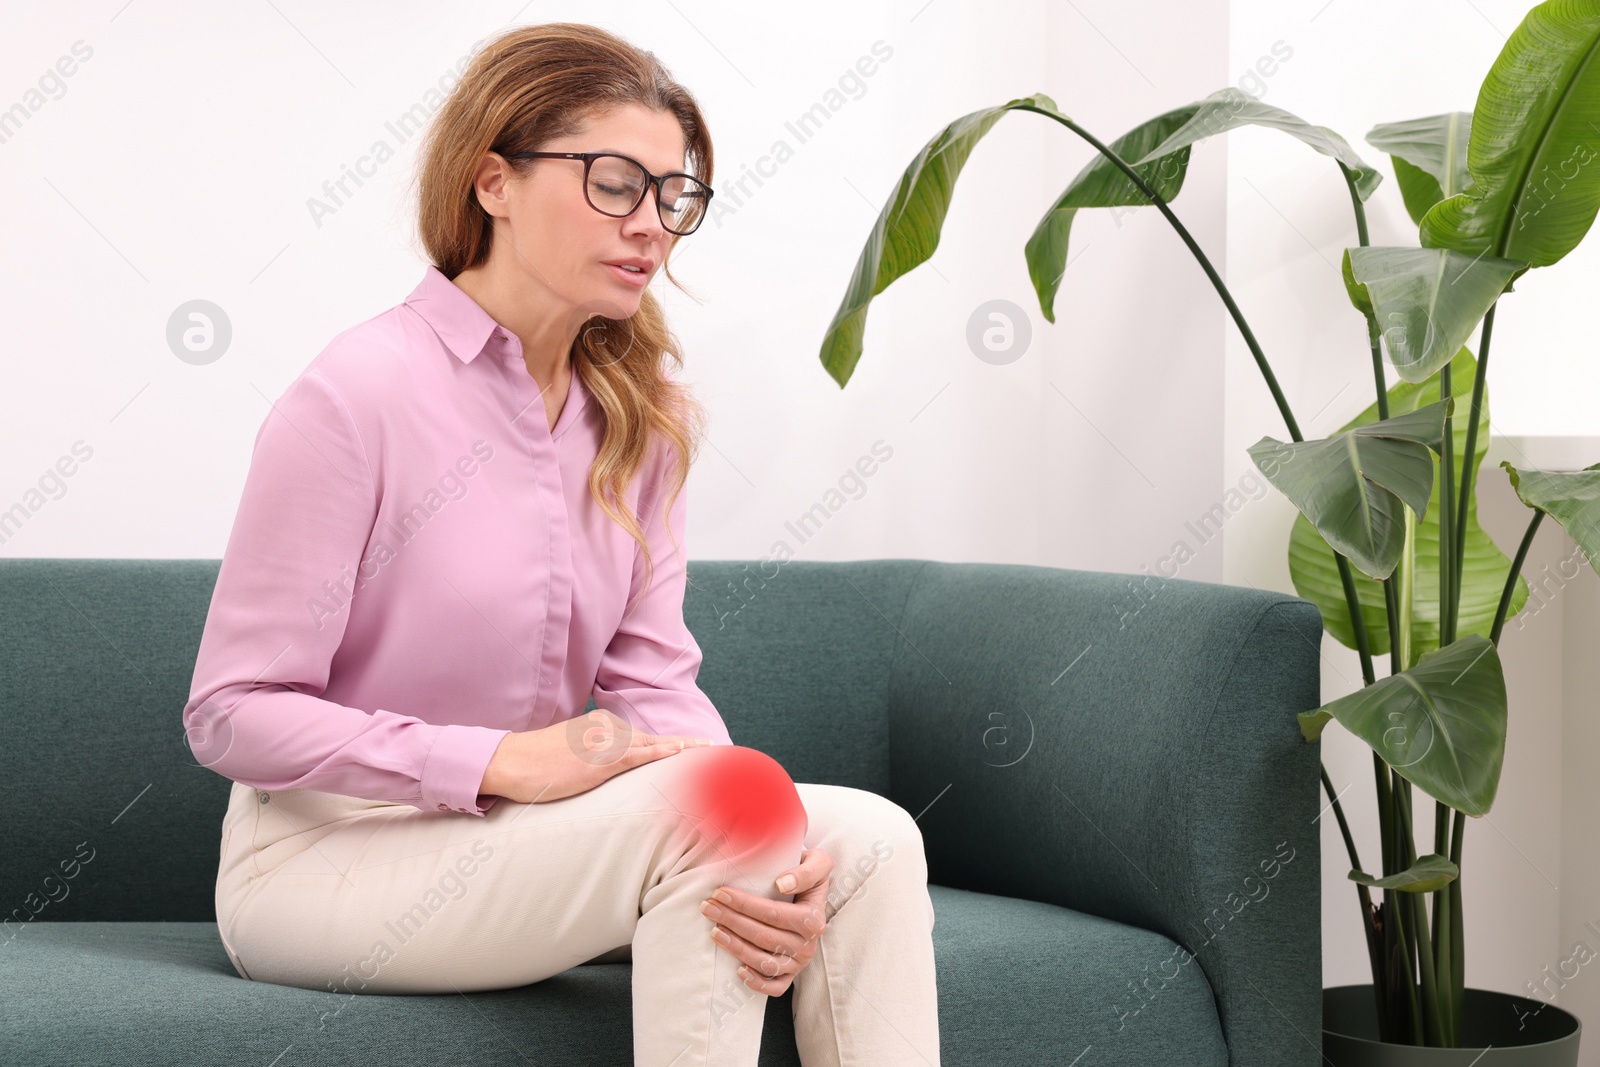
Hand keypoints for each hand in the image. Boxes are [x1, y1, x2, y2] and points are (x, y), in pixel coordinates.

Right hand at [479, 709, 712, 803]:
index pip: (643, 737)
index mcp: (600, 727)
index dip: (672, 744)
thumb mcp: (569, 756)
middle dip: (687, 747)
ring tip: (715, 755)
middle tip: (720, 751)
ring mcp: (605, 743)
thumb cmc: (534, 765)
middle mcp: (607, 730)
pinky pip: (641, 755)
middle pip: (654, 739)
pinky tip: (685, 753)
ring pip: (654, 746)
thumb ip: (592, 759)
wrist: (509, 762)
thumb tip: (604, 773)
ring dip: (685, 751)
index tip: (699, 747)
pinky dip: (666, 753)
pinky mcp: (601, 760)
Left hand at [700, 846, 832, 994]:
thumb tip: (782, 885)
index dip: (744, 904)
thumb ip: (806, 871)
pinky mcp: (792, 975)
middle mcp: (808, 945)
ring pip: (764, 962)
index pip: (773, 914)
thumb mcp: (818, 863)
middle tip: (707, 907)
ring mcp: (800, 962)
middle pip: (763, 936)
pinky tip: (738, 970)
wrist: (813, 892)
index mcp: (813, 919)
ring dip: (735, 948)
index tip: (720, 893)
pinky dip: (756, 983)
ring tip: (714, 931)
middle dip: (731, 921)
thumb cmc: (808, 875)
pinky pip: (775, 987)